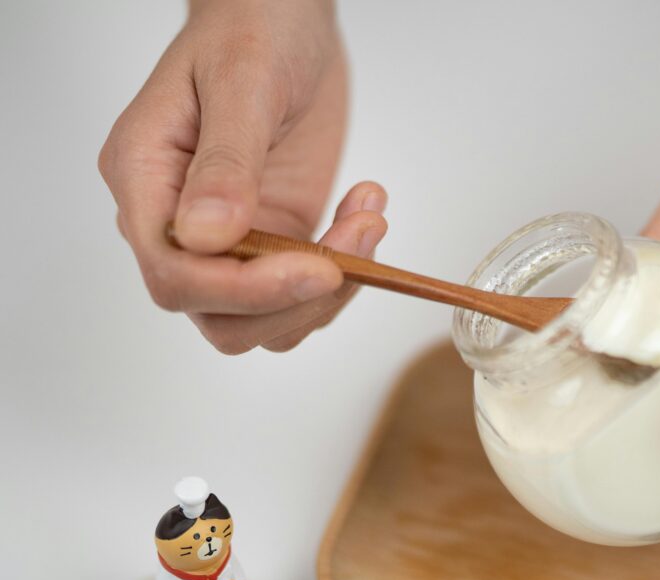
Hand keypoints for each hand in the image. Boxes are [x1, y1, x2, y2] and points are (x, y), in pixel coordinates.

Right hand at [99, 0, 386, 352]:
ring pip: (266, 321)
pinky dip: (346, 272)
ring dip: (330, 290)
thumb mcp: (243, 84)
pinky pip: (303, 295)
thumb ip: (226, 163)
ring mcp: (229, 240)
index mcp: (145, 181)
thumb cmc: (251, 32)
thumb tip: (207, 236)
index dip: (245, 291)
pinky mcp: (274, 241)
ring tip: (367, 217)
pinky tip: (363, 212)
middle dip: (296, 299)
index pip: (175, 275)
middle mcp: (177, 224)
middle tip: (357, 240)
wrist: (283, 22)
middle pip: (221, 317)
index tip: (317, 269)